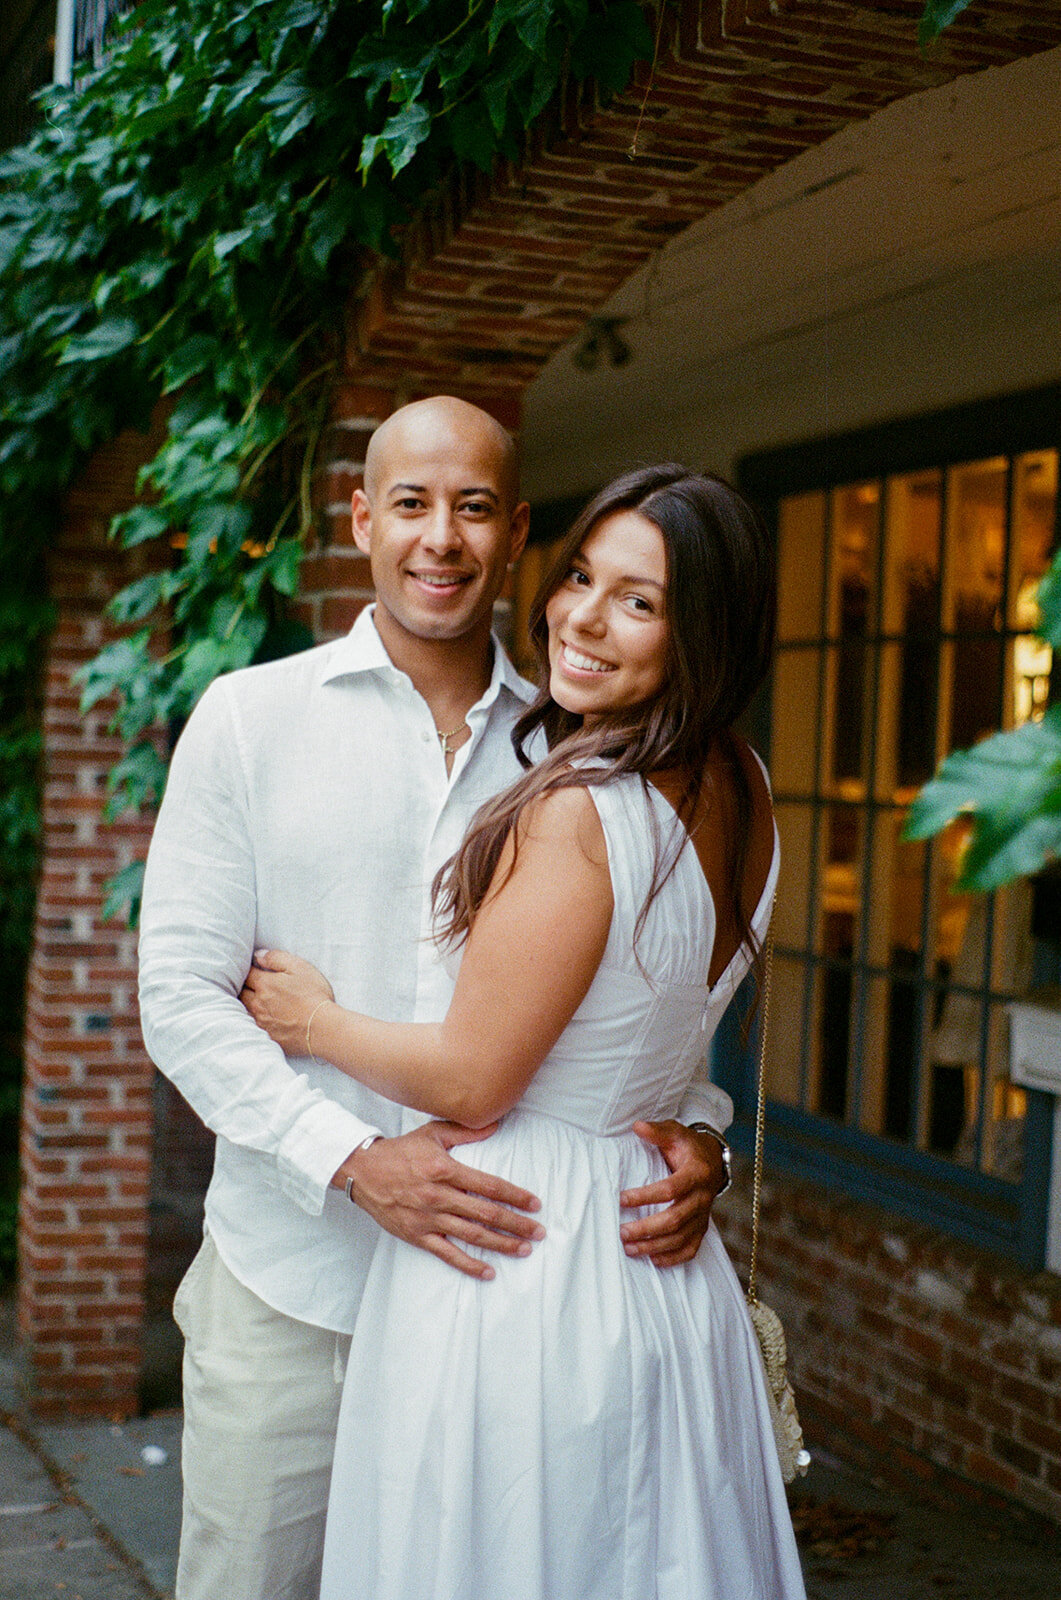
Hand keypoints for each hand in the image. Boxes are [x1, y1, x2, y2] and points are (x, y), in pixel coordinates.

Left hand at [240, 948, 333, 1054]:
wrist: (322, 1028)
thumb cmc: (313, 995)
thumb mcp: (299, 967)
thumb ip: (276, 958)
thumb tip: (258, 956)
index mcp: (264, 984)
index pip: (247, 973)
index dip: (250, 969)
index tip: (255, 968)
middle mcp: (257, 1003)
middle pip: (242, 992)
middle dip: (245, 986)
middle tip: (252, 983)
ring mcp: (261, 1021)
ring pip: (246, 1010)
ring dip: (248, 1003)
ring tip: (257, 1000)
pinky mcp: (267, 1036)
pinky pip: (255, 1025)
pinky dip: (256, 1019)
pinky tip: (265, 1018)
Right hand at [336, 1121, 544, 1279]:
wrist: (362, 1171)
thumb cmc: (400, 1151)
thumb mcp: (433, 1133)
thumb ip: (466, 1131)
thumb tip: (496, 1124)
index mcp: (446, 1169)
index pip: (489, 1185)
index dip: (515, 1196)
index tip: (535, 1204)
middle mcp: (439, 1196)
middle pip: (486, 1213)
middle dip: (516, 1224)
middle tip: (538, 1232)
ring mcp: (429, 1218)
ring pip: (472, 1235)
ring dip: (501, 1244)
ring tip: (524, 1250)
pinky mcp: (417, 1235)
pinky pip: (448, 1254)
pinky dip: (469, 1265)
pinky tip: (489, 1272)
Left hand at [619, 1120, 725, 1268]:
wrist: (713, 1161)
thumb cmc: (688, 1147)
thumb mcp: (675, 1133)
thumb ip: (657, 1131)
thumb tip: (637, 1126)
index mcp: (696, 1173)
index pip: (670, 1189)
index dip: (646, 1196)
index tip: (622, 1198)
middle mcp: (702, 1197)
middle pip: (675, 1219)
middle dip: (647, 1228)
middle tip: (623, 1232)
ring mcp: (703, 1215)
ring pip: (680, 1238)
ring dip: (654, 1246)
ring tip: (629, 1248)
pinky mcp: (702, 1228)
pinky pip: (691, 1249)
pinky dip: (674, 1258)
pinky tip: (654, 1260)